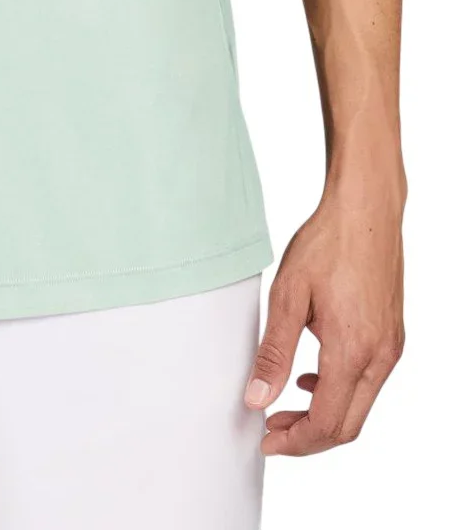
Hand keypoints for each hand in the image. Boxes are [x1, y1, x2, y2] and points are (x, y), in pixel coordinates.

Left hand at [244, 190, 404, 454]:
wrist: (366, 210)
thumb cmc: (328, 243)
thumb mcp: (288, 296)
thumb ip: (274, 352)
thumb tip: (257, 397)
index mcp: (352, 350)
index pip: (326, 423)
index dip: (294, 441)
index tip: (266, 440)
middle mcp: (380, 356)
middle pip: (348, 426)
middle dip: (308, 437)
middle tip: (271, 430)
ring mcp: (391, 347)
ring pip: (360, 406)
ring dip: (324, 415)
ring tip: (285, 405)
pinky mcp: (392, 336)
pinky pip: (369, 382)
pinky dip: (340, 392)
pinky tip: (313, 376)